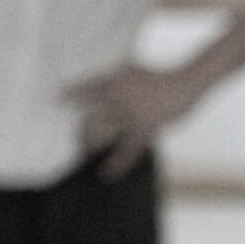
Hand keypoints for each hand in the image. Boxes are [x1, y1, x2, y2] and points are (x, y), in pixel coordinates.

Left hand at [67, 65, 210, 179]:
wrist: (187, 82)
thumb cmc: (160, 76)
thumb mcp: (134, 69)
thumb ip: (115, 75)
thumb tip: (99, 77)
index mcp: (115, 80)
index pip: (88, 88)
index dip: (72, 94)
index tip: (57, 101)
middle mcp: (120, 96)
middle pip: (92, 116)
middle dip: (80, 131)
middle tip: (71, 142)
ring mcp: (133, 112)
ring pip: (106, 133)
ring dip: (92, 145)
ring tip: (83, 156)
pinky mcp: (147, 127)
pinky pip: (129, 148)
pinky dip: (118, 162)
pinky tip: (107, 174)